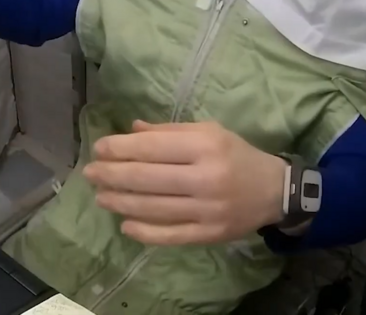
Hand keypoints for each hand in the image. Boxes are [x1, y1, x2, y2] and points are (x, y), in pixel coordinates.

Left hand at [82, 121, 287, 245]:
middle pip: (147, 178)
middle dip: (112, 175)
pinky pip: (170, 235)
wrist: (275, 190)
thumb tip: (131, 129)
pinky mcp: (209, 234)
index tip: (98, 148)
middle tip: (90, 173)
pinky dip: (144, 232)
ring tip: (100, 196)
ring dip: (121, 202)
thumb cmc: (236, 154)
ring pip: (153, 208)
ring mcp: (207, 210)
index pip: (152, 147)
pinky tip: (125, 225)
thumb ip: (169, 131)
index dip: (120, 148)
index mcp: (205, 146)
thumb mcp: (208, 131)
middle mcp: (205, 178)